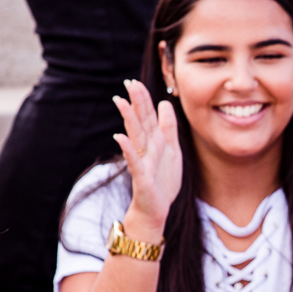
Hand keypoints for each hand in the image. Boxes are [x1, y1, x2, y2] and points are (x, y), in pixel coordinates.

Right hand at [114, 79, 181, 239]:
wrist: (156, 209)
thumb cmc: (162, 181)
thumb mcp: (172, 151)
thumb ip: (169, 128)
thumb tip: (164, 103)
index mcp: (154, 142)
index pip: (148, 117)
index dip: (143, 100)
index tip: (135, 82)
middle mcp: (146, 149)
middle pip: (141, 122)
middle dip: (136, 103)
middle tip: (128, 83)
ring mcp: (142, 162)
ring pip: (135, 137)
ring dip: (128, 120)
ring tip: (121, 102)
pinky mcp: (142, 177)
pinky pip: (134, 162)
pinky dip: (127, 149)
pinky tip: (120, 137)